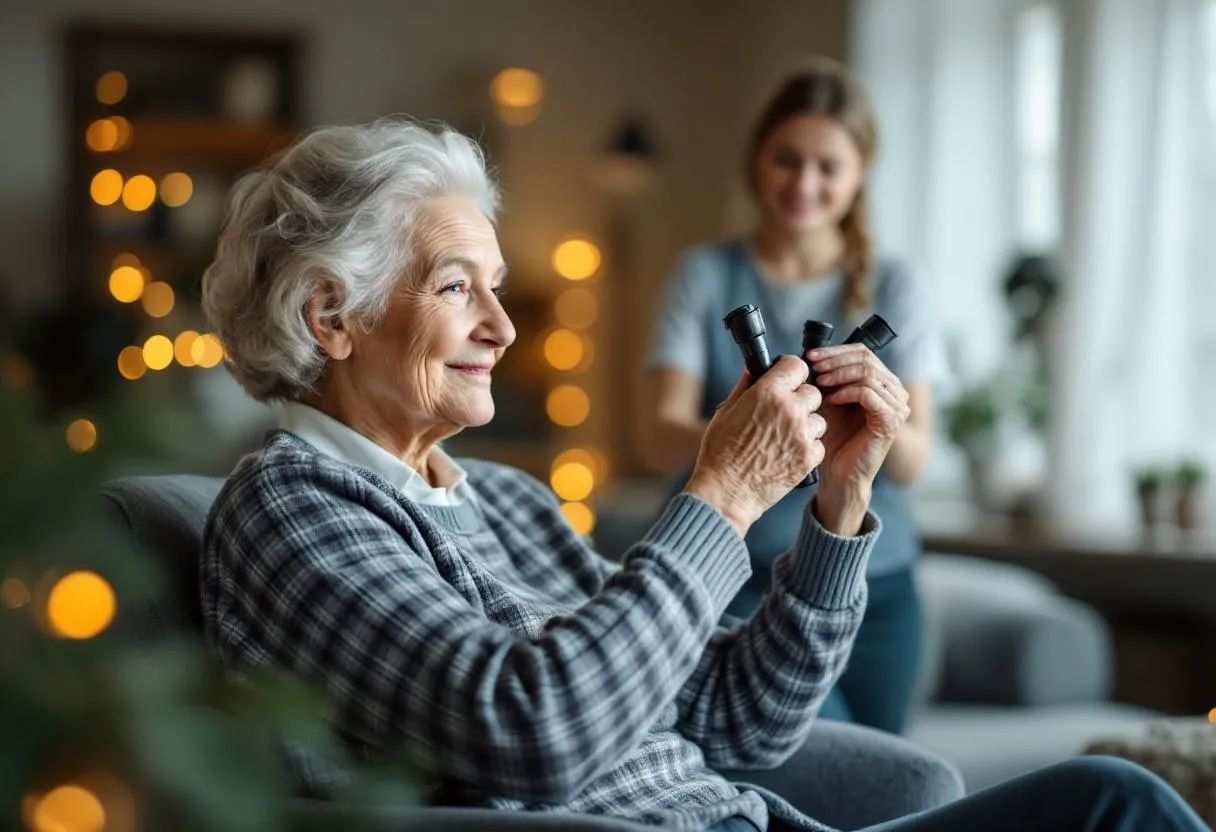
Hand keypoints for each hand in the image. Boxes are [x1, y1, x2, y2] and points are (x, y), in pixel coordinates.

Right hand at [685, 356, 825, 536]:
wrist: (726, 491)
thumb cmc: (721, 453)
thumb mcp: (726, 412)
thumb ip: (745, 387)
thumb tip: (754, 371)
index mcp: (767, 393)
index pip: (797, 365)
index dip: (791, 372)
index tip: (788, 380)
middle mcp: (789, 410)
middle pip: (813, 392)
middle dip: (800, 401)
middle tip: (784, 414)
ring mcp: (802, 435)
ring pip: (819, 419)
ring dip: (806, 425)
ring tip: (785, 437)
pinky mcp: (809, 458)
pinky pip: (819, 444)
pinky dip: (808, 448)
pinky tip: (788, 453)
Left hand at [806, 344, 910, 533]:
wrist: (839, 475)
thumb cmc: (833, 440)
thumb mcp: (829, 400)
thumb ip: (828, 378)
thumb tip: (812, 354)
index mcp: (883, 383)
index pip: (863, 353)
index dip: (835, 351)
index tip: (810, 355)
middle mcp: (895, 392)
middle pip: (866, 359)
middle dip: (835, 360)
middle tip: (812, 366)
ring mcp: (897, 406)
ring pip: (868, 374)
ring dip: (839, 375)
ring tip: (818, 383)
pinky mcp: (891, 420)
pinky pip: (868, 394)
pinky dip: (846, 392)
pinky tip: (830, 399)